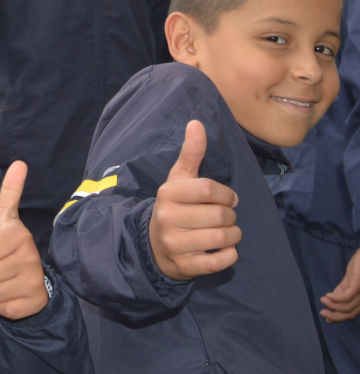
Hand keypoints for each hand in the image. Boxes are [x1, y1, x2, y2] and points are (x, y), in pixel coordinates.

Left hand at [0, 161, 48, 318]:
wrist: (31, 278)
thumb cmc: (9, 245)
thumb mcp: (6, 218)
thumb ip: (10, 192)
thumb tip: (20, 162)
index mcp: (20, 236)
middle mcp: (31, 258)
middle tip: (2, 266)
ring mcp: (35, 282)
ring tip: (7, 279)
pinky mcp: (34, 304)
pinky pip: (4, 309)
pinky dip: (3, 305)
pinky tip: (14, 295)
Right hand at [148, 120, 241, 280]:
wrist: (154, 245)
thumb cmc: (175, 206)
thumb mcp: (179, 179)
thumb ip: (191, 153)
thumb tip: (196, 123)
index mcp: (167, 194)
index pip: (208, 189)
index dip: (226, 194)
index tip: (227, 198)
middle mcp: (167, 218)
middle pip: (219, 216)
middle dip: (231, 216)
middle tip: (226, 217)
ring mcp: (174, 244)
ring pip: (223, 238)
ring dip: (234, 235)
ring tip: (227, 232)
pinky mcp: (185, 266)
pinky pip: (221, 261)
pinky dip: (230, 255)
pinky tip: (223, 249)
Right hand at [321, 248, 359, 322]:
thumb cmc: (359, 265)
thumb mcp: (349, 281)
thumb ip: (342, 291)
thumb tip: (331, 301)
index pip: (353, 313)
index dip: (339, 318)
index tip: (326, 318)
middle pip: (351, 313)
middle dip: (335, 316)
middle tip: (322, 313)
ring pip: (348, 307)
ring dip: (333, 306)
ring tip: (322, 300)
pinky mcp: (359, 284)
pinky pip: (348, 296)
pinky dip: (336, 298)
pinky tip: (328, 296)